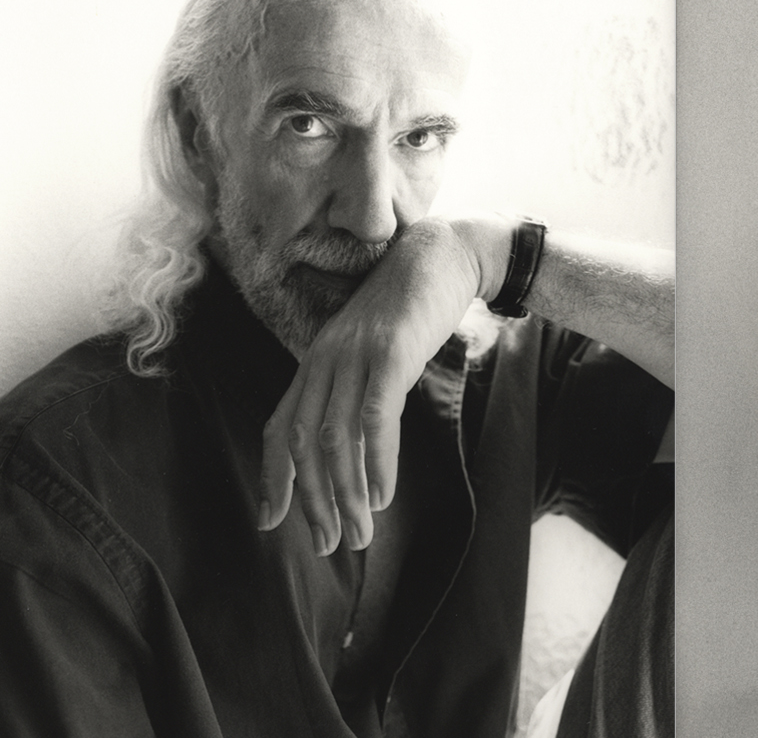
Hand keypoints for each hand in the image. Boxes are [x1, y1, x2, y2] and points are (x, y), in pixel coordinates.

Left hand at [257, 217, 493, 553]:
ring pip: (334, 437)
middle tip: (329, 545)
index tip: (271, 522)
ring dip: (345, 492)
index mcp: (317, 361)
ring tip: (362, 533)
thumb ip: (358, 384)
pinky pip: (374, 417)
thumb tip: (356, 434)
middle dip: (312, 500)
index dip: (273, 478)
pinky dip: (375, 460)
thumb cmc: (414, 306)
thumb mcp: (375, 348)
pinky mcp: (390, 353)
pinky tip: (383, 493)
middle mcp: (325, 359)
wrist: (444, 254)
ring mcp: (355, 355)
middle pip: (301, 442)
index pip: (279, 427)